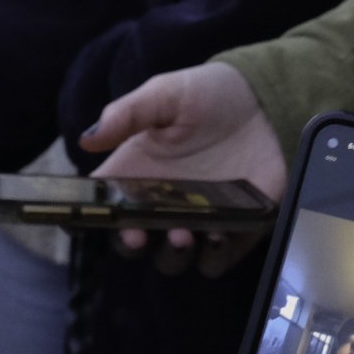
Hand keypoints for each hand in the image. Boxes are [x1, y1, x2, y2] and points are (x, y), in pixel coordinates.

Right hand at [79, 63, 285, 276]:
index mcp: (135, 173)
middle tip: (137, 236)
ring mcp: (196, 221)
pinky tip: (217, 235)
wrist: (267, 102)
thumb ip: (127, 114)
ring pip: (173, 258)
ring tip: (181, 234)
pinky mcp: (234, 231)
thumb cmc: (210, 95)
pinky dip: (213, 257)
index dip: (88, 219)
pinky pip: (216, 260)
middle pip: (131, 242)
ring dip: (172, 254)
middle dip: (129, 245)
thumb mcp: (166, 93)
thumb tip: (86, 141)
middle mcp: (160, 203)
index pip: (102, 205)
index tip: (86, 220)